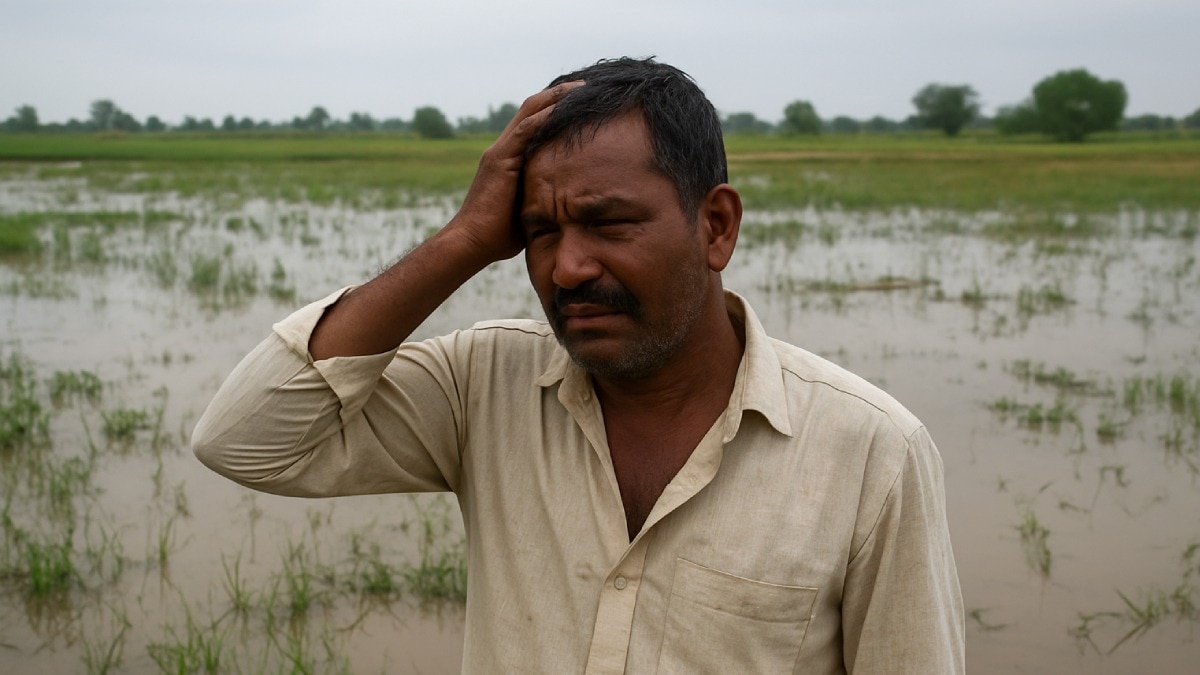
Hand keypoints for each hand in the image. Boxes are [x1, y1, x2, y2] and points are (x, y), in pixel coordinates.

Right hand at [447, 80, 584, 262]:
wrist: (472, 243)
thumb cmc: (500, 235)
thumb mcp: (529, 209)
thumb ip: (544, 196)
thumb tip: (570, 204)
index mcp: (509, 159)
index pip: (533, 123)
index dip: (555, 109)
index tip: (580, 102)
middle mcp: (502, 149)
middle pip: (532, 110)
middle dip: (558, 95)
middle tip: (585, 87)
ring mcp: (499, 152)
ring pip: (529, 112)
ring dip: (555, 98)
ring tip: (580, 88)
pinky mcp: (499, 159)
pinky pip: (524, 130)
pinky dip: (544, 116)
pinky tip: (562, 106)